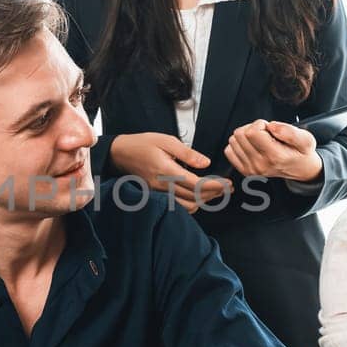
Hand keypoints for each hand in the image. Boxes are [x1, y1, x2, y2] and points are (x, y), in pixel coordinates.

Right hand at [108, 132, 230, 212]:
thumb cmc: (142, 144)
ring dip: (204, 201)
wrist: (120, 154)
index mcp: (167, 171)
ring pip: (187, 205)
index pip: (197, 184)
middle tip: (227, 188)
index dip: (215, 186)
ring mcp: (159, 193)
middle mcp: (163, 186)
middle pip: (195, 197)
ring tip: (215, 192)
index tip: (227, 184)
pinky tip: (198, 195)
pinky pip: (178, 205)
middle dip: (214, 194)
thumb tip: (206, 163)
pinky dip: (191, 204)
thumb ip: (188, 153)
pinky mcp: (156, 196)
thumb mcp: (167, 141)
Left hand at [224, 120, 321, 181]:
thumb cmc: (302, 153)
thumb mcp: (306, 139)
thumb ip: (290, 132)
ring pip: (233, 140)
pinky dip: (239, 145)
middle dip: (252, 128)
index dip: (261, 124)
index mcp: (274, 156)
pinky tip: (252, 146)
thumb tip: (272, 126)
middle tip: (266, 134)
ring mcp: (251, 169)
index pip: (252, 132)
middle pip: (240, 134)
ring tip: (260, 140)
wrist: (301, 169)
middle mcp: (260, 164)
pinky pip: (229, 151)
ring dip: (245, 136)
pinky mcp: (245, 171)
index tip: (270, 129)